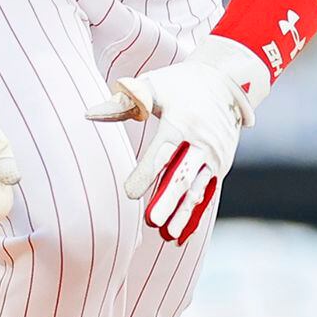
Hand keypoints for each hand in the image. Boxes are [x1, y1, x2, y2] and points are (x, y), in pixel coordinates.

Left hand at [86, 35, 260, 243]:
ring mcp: (216, 155)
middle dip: (168, 199)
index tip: (129, 193)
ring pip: (197, 188)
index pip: (163, 152)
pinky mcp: (222, 165)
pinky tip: (180, 233)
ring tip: (167, 234)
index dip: (146, 173)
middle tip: (152, 220)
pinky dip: (194, 214)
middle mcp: (202, 141)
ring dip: (182, 212)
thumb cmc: (180, 84)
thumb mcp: (153, 85)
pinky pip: (207, 193)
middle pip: (183, 175)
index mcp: (182, 122)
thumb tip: (89, 114)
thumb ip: (123, 102)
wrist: (226, 82)